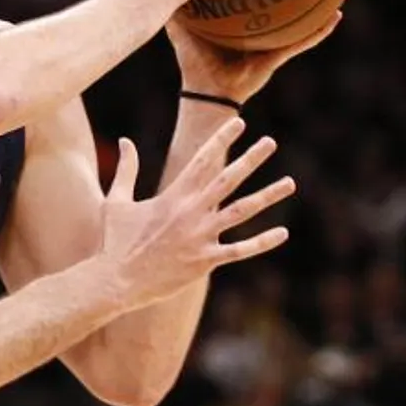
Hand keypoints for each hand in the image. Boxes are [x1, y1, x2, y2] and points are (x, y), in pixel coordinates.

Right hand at [97, 117, 293, 308]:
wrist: (116, 281)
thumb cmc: (115, 242)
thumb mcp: (116, 201)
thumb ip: (126, 169)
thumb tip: (126, 140)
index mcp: (173, 196)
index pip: (202, 160)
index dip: (222, 140)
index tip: (239, 123)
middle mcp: (191, 213)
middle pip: (228, 180)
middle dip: (251, 159)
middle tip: (270, 142)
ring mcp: (200, 237)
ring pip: (242, 212)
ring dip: (267, 196)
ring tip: (290, 182)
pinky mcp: (205, 261)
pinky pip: (239, 250)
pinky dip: (262, 242)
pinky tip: (283, 233)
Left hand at [169, 11, 341, 103]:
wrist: (204, 94)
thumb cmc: (193, 62)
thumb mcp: (183, 27)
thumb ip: (173, 4)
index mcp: (236, 16)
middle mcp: (256, 24)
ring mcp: (270, 39)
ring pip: (298, 16)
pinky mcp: (277, 55)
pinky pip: (303, 42)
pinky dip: (319, 31)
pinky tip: (336, 16)